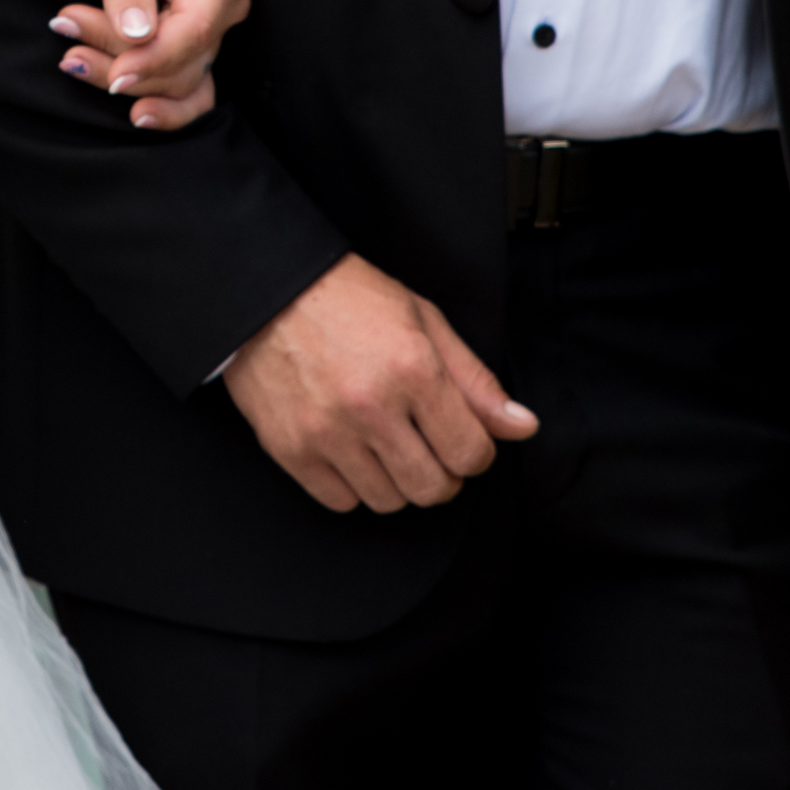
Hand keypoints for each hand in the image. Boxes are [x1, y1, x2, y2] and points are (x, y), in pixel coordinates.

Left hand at [47, 0, 245, 130]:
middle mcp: (224, 0)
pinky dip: (162, 106)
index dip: (154, 57)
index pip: (196, 29)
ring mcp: (211, 28)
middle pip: (186, 60)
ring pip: (180, 80)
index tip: (113, 74)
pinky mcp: (191, 50)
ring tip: (74, 60)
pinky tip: (136, 117)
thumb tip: (139, 37)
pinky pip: (189, 92)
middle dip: (126, 62)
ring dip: (128, 82)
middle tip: (69, 47)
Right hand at [224, 254, 537, 513]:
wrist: (267, 288)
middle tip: (428, 448)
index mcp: (413, 370)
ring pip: (388, 501)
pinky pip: (341, 501)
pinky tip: (351, 450)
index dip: (474, 451)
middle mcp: (371, 406)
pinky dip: (353, 485)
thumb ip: (475, 381)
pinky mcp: (291, 449)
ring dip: (396, 481)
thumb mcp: (424, 322)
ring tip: (385, 444)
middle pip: (433, 489)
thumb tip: (521, 426)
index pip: (471, 454)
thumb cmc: (349, 299)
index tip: (459, 438)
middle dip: (442, 475)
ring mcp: (327, 432)